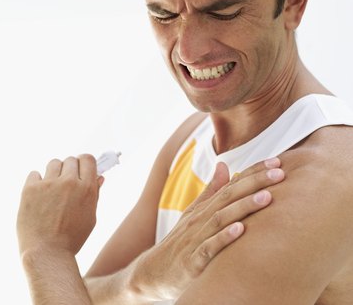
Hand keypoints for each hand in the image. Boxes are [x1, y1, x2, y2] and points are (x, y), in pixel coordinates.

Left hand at [17, 154, 103, 256]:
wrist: (46, 254)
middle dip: (70, 169)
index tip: (81, 168)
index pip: (88, 159)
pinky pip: (35, 173)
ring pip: (54, 163)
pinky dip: (37, 181)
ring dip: (54, 172)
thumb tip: (99, 178)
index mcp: (86, 188)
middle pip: (71, 160)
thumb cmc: (72, 238)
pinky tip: (39, 195)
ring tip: (52, 189)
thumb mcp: (91, 217)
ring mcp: (49, 184)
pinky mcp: (30, 189)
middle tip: (66, 183)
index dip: (85, 162)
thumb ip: (95, 194)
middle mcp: (69, 182)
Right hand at [135, 158, 284, 299]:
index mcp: (204, 207)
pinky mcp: (191, 262)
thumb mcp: (193, 212)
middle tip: (279, 173)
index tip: (276, 162)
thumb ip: (210, 190)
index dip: (253, 172)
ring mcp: (195, 239)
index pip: (231, 184)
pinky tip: (240, 231)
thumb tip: (224, 165)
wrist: (154, 270)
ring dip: (243, 207)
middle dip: (254, 183)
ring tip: (266, 197)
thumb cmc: (180, 240)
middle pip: (228, 196)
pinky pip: (208, 249)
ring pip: (220, 219)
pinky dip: (223, 239)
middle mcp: (200, 219)